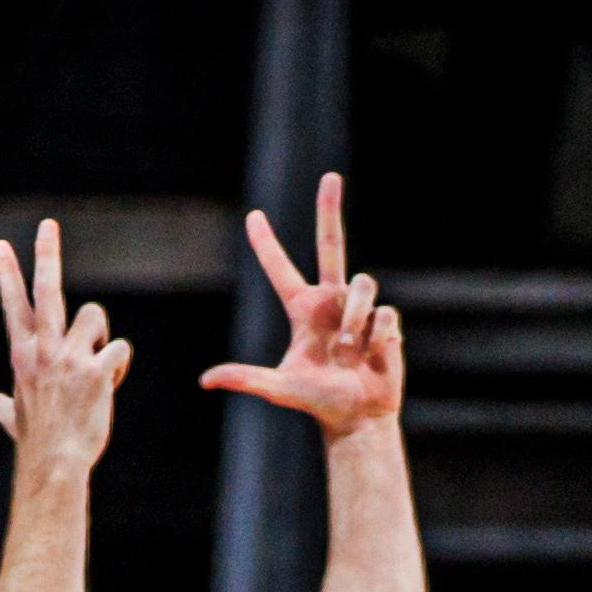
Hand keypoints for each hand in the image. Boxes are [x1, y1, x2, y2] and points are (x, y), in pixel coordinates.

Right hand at [0, 219, 130, 471]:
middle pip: (47, 290)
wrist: (55, 464)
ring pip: (95, 318)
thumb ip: (1, 405)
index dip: (8, 273)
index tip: (2, 246)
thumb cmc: (36, 442)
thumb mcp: (14, 418)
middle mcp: (44, 351)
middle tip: (47, 224)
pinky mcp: (97, 370)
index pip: (13, 306)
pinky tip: (109, 386)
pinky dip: (119, 366)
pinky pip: (120, 349)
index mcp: (23, 356)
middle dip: (46, 254)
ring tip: (94, 368)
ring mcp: (70, 359)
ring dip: (101, 337)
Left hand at [198, 172, 402, 439]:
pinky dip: (376, 336)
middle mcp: (330, 301)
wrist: (358, 415)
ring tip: (349, 350)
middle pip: (332, 244)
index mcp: (303, 310)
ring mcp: (359, 307)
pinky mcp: (385, 318)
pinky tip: (373, 354)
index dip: (267, 244)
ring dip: (354, 318)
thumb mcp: (279, 387)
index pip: (280, 270)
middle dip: (330, 209)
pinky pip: (382, 312)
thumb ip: (246, 379)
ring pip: (361, 285)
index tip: (253, 216)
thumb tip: (206, 380)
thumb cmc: (317, 401)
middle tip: (330, 176)